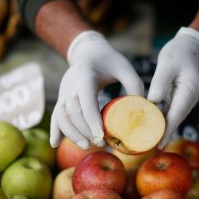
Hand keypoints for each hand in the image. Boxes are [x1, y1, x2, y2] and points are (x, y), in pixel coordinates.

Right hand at [50, 30, 143, 148]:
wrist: (88, 52)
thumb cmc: (109, 60)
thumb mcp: (124, 66)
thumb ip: (134, 84)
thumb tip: (143, 109)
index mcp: (86, 75)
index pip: (86, 100)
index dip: (91, 120)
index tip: (100, 136)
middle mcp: (71, 84)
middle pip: (72, 111)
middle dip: (84, 130)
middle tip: (100, 144)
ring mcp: (64, 92)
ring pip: (61, 116)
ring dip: (71, 133)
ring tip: (87, 146)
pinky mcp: (62, 98)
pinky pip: (55, 115)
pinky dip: (55, 130)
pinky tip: (54, 144)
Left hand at [148, 27, 198, 148]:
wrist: (192, 45)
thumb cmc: (179, 52)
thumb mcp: (167, 63)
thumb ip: (160, 83)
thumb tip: (152, 102)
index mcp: (190, 90)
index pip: (177, 114)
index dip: (167, 130)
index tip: (159, 144)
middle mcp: (190, 97)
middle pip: (176, 119)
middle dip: (163, 132)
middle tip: (148, 146)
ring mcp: (187, 97)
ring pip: (173, 116)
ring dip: (162, 126)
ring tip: (148, 138)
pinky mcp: (181, 96)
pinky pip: (171, 109)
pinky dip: (162, 117)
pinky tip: (151, 122)